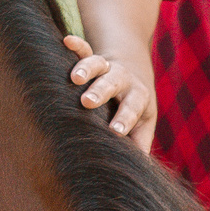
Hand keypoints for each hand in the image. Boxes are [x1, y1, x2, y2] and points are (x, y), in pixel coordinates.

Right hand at [64, 35, 156, 151]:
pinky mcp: (93, 58)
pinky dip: (76, 45)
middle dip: (101, 91)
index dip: (125, 118)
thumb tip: (138, 170)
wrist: (134, 71)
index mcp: (138, 97)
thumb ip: (139, 142)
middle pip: (114, 82)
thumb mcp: (143, 123)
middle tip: (88, 102)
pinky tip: (65, 40)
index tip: (116, 130)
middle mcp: (123, 80)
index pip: (133, 107)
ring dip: (87, 68)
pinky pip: (85, 49)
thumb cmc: (136, 107)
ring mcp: (108, 67)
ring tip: (74, 78)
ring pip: (98, 64)